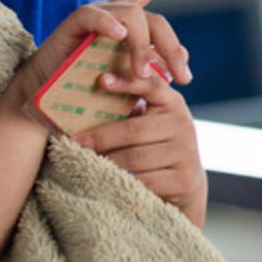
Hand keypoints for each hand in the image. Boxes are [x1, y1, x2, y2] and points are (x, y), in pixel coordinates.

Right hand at [16, 0, 200, 109]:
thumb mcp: (126, 83)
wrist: (45, 106)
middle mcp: (111, 15)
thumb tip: (183, 57)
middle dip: (171, 45)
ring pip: (132, 16)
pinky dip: (108, 24)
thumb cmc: (85, 96)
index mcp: (125, 23)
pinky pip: (92, 15)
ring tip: (143, 75)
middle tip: (183, 78)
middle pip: (153, 16)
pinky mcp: (71, 26)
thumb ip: (151, 69)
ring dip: (141, 47)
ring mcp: (92, 18)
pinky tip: (118, 36)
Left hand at [76, 68, 207, 226]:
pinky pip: (143, 181)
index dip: (128, 82)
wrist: (186, 182)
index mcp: (172, 103)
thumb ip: (130, 108)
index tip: (101, 80)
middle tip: (74, 143)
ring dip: (106, 162)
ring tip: (83, 162)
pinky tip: (104, 181)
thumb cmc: (155, 146)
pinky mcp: (183, 180)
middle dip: (99, 138)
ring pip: (135, 158)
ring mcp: (185, 153)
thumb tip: (85, 101)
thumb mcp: (149, 122)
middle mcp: (182, 124)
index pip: (152, 86)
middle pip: (133, 130)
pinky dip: (120, 181)